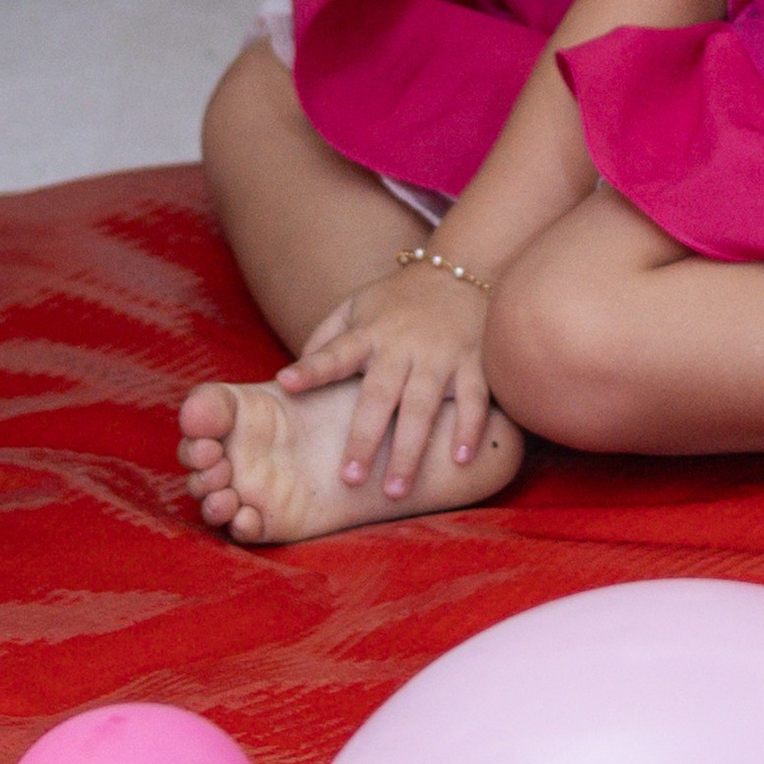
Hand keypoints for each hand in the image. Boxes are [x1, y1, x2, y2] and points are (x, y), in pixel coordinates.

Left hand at [280, 257, 493, 495]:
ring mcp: (441, 354)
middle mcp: (402, 345)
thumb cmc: (398, 301)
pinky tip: (460, 460)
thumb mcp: (356, 306)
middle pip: (380, 394)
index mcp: (369, 333)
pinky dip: (469, 428)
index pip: (335, 351)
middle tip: (349, 479)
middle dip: (364, 438)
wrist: (461, 273)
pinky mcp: (476, 362)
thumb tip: (291, 377)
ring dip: (410, 450)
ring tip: (396, 491)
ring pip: (423, 406)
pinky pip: (473, 398)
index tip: (287, 382)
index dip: (312, 367)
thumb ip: (326, 339)